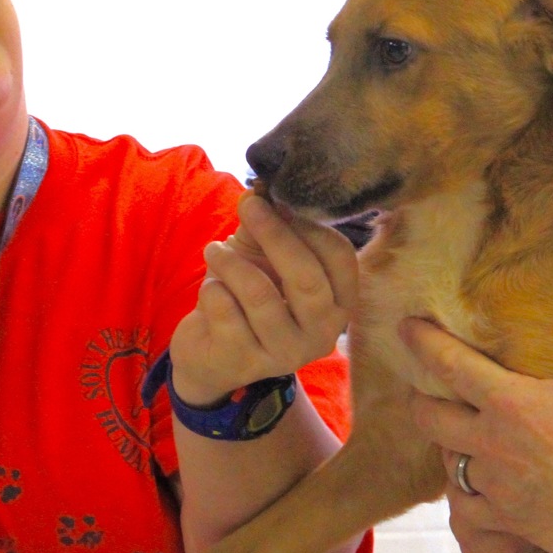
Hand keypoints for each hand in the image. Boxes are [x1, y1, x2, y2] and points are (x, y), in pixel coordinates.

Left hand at [169, 194, 358, 405]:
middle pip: (307, 278)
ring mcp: (284, 353)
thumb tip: (259, 190)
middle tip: (249, 208)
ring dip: (231, 262)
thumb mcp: (262, 257)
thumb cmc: (246, 298)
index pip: (340, 258)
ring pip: (259, 294)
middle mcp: (321, 333)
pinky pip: (225, 310)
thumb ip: (267, 224)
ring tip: (214, 250)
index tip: (279, 201)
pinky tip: (211, 289)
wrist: (211, 354)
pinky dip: (212, 288)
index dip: (310, 225)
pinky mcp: (244, 363)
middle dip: (275, 235)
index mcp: (339, 303)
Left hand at [403, 320, 552, 552]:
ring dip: (449, 447)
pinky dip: (465, 496)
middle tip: (423, 391)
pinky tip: (474, 490)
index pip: (450, 364)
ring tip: (457, 440)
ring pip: (448, 463)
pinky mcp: (505, 521)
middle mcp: (491, 441)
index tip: (406, 328)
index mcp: (511, 401)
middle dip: (419, 400)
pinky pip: (466, 508)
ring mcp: (494, 485)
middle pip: (429, 417)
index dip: (422, 342)